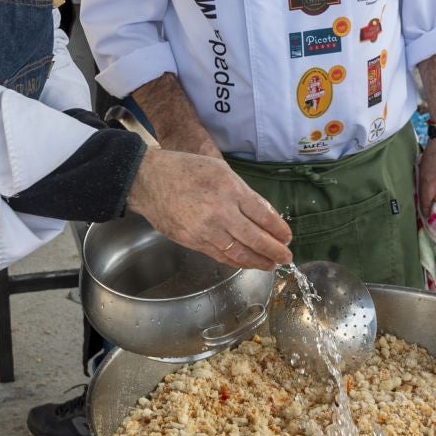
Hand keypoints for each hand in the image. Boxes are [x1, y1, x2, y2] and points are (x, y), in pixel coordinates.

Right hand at [129, 148, 291, 270]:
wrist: (148, 180)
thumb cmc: (185, 170)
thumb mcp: (220, 170)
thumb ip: (243, 193)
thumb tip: (265, 215)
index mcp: (230, 189)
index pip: (263, 215)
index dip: (278, 229)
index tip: (287, 237)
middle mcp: (220, 212)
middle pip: (255, 238)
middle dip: (274, 250)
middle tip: (286, 256)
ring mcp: (205, 229)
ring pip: (239, 252)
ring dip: (258, 261)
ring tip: (271, 265)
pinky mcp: (193, 241)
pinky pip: (220, 256)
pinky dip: (236, 262)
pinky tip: (247, 263)